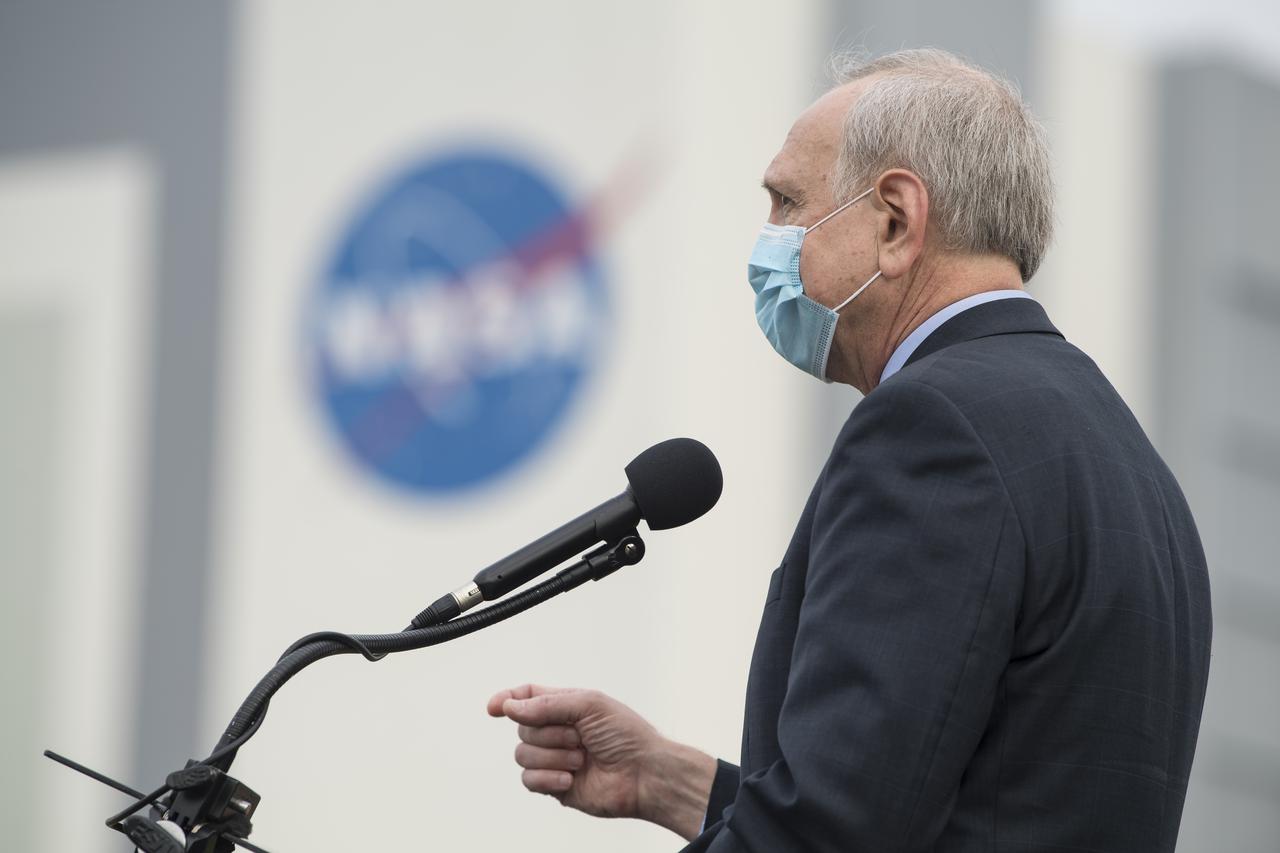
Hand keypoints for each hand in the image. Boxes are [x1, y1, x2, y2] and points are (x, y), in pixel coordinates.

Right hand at [487, 684, 716, 839]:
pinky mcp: (554, 785)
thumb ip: (546, 704)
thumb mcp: (589, 705)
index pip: (526, 698)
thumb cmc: (626, 735)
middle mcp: (557, 731)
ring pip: (523, 754)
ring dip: (553, 756)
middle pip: (523, 727)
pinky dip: (548, 778)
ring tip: (581, 759)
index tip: (494, 707)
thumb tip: (510, 707)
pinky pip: (529, 780)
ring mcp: (554, 759)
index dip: (507, 700)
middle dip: (550, 733)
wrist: (643, 774)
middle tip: (580, 738)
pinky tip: (570, 778)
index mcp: (565, 706)